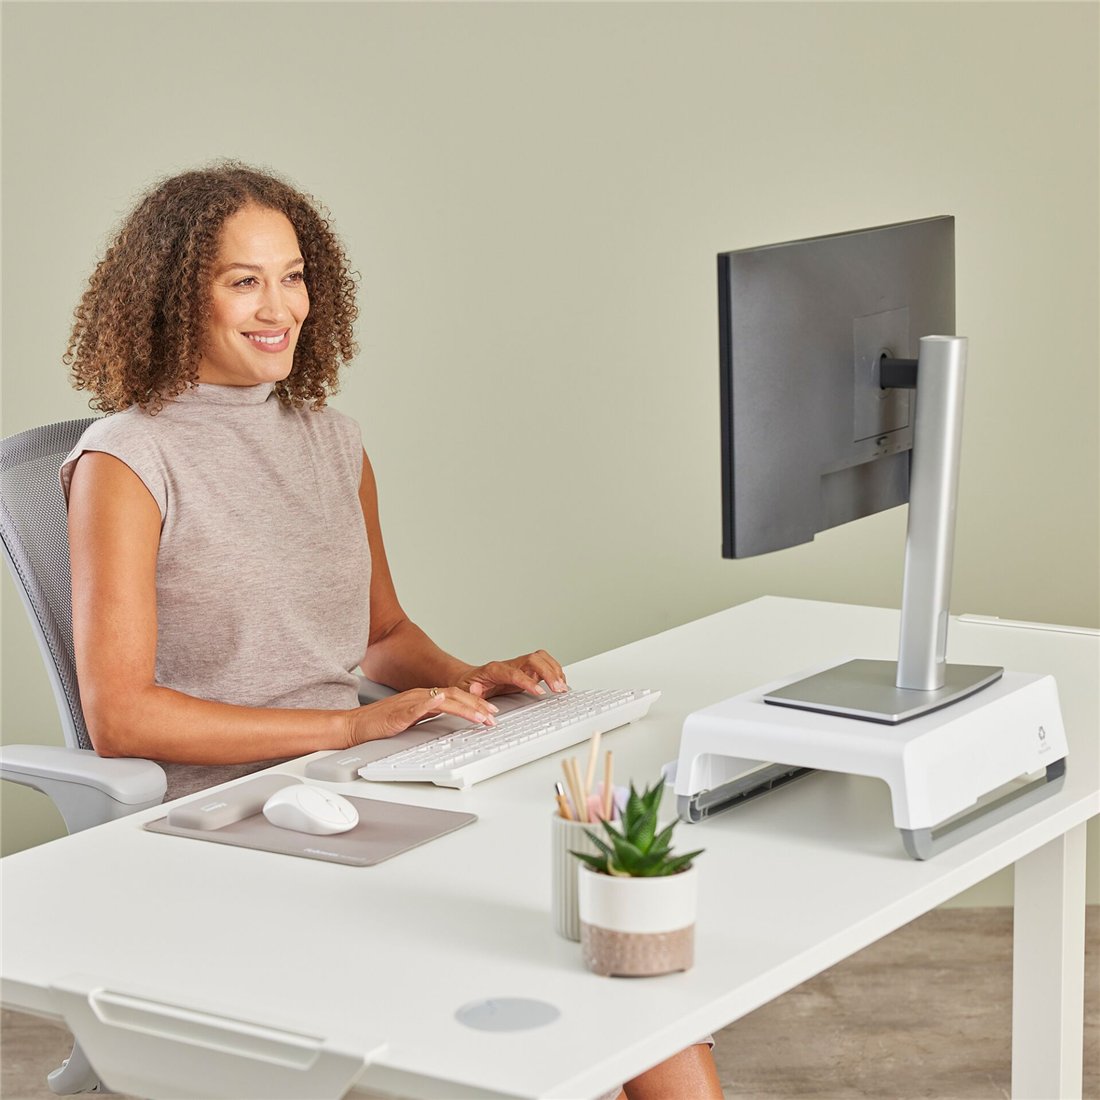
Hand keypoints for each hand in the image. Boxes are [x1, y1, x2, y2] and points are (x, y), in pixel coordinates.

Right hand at [344, 686, 497, 747]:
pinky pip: (415, 706)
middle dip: (477, 706)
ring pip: (442, 700)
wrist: (356, 725)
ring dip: (464, 707)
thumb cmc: (381, 724)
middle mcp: (420, 695)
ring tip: (480, 715)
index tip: (491, 712)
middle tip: (493, 716)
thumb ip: (430, 714)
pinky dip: (429, 702)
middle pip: (455, 696)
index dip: (476, 703)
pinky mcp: (398, 712)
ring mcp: (409, 703)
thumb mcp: (413, 718)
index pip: (456, 697)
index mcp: (424, 697)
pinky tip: (439, 701)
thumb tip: (449, 715)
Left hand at [455, 650, 567, 698]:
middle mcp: (509, 665)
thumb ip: (471, 693)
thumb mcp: (464, 692)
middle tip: (558, 688)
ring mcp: (519, 666)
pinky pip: (544, 666)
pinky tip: (560, 683)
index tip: (540, 692)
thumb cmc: (467, 684)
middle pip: (533, 659)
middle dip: (548, 672)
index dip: (528, 681)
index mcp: (494, 669)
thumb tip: (476, 692)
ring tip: (563, 687)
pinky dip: (555, 673)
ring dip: (554, 671)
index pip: (514, 672)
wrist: (468, 678)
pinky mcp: (526, 671)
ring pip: (541, 659)